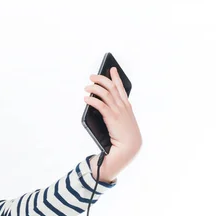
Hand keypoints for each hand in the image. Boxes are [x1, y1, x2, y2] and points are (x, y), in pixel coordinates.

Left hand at [84, 67, 142, 181]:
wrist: (129, 147)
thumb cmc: (124, 136)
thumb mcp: (122, 121)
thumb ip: (115, 112)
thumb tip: (101, 104)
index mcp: (126, 106)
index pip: (121, 87)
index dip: (116, 77)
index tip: (111, 69)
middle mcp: (123, 106)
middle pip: (111, 87)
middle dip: (101, 79)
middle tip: (92, 77)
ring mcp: (118, 111)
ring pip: (105, 93)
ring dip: (94, 88)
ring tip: (86, 88)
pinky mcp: (111, 117)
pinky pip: (100, 104)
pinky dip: (92, 100)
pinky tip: (86, 99)